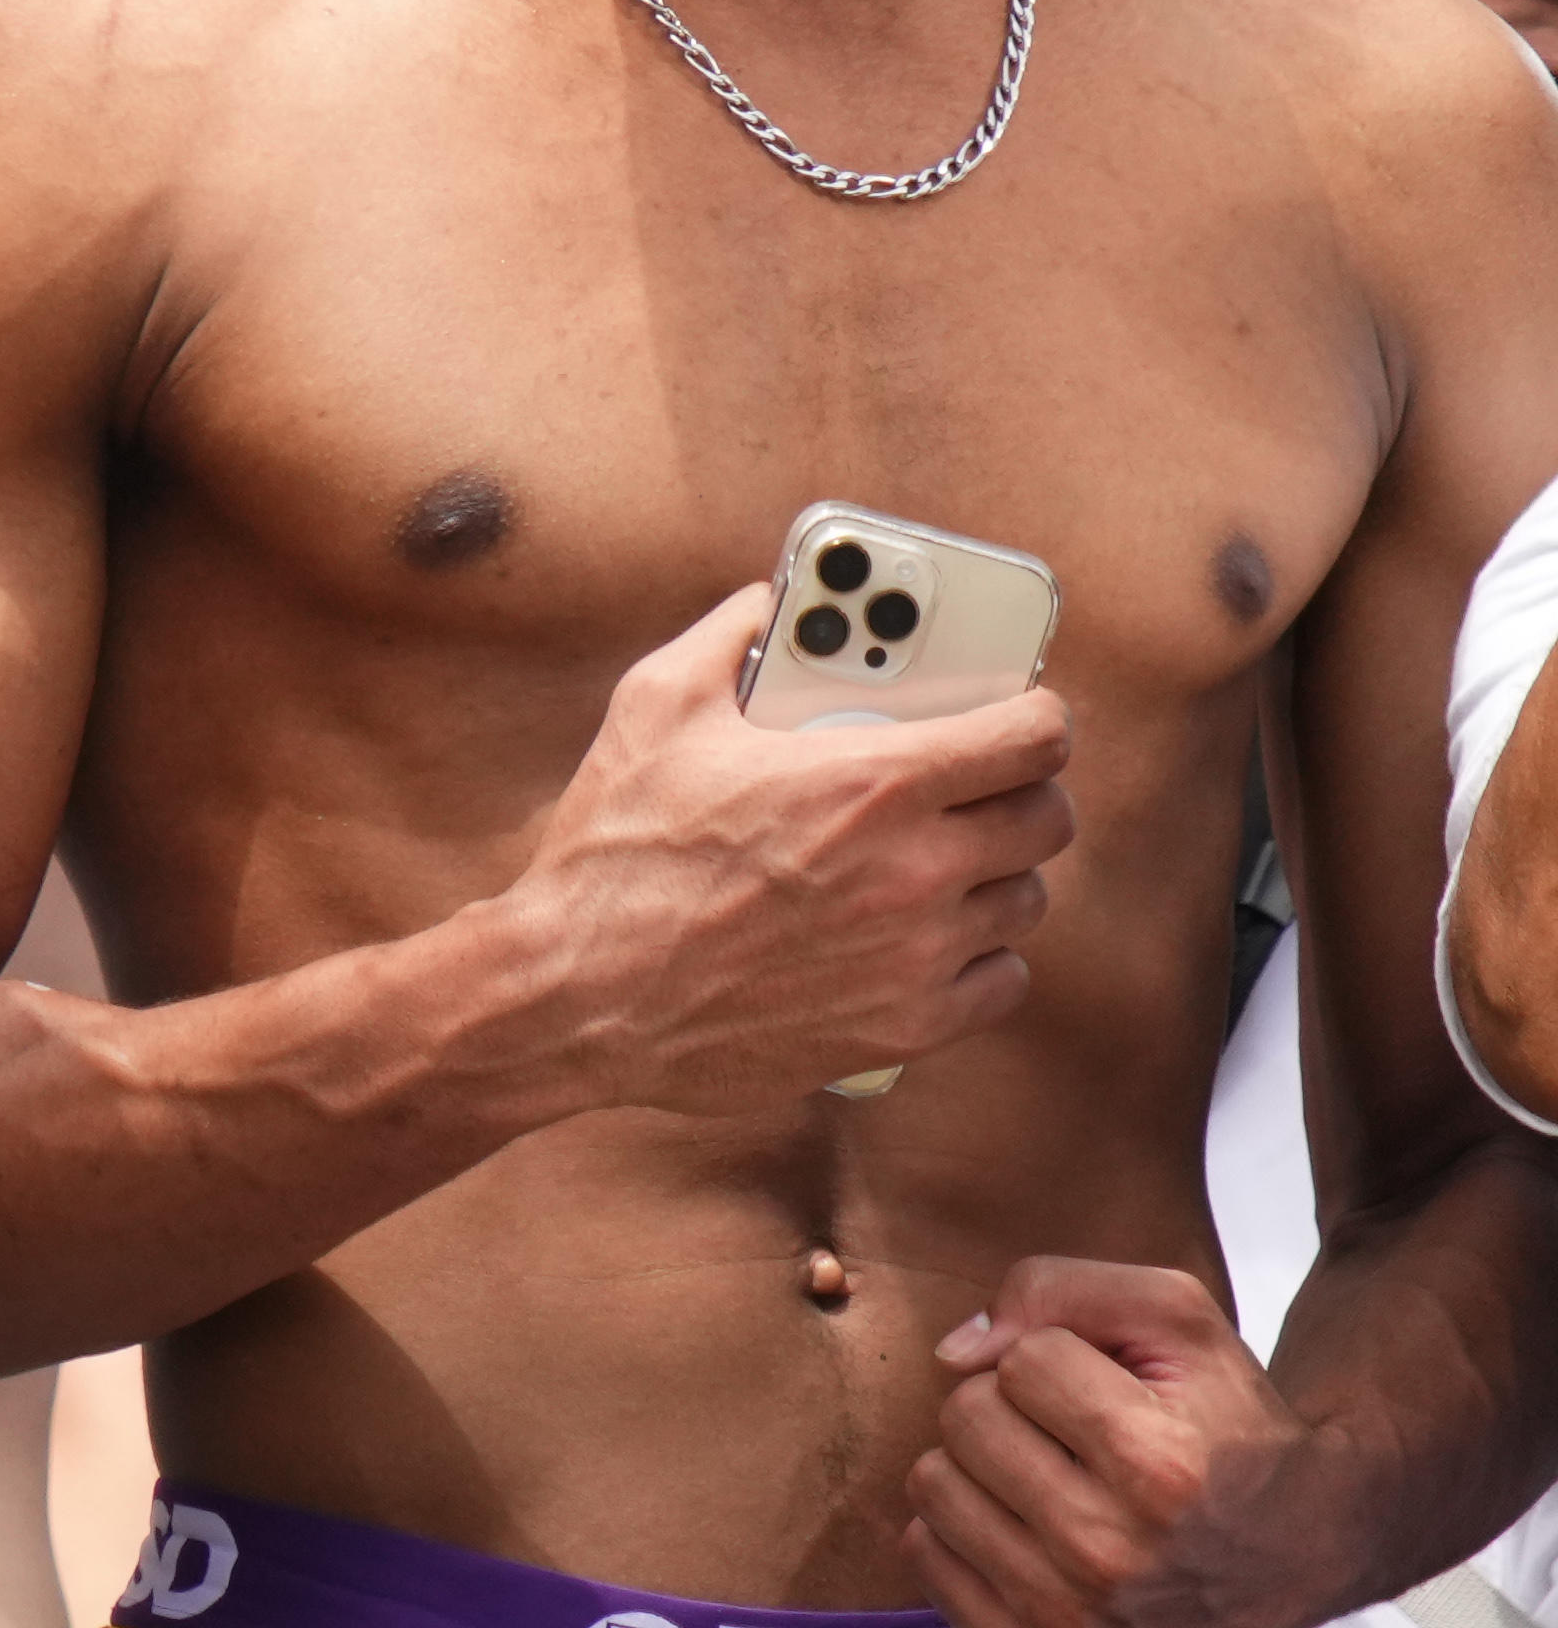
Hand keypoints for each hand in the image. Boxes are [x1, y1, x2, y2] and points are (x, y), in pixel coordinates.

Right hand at [484, 588, 1070, 1116]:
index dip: (1037, 716)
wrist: (579, 997)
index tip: (1020, 714)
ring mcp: (919, 954)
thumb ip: (726, 639)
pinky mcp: (908, 1024)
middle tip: (976, 786)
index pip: (1032, 737)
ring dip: (993, 874)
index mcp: (870, 780)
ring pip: (1026, 900)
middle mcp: (915, 868)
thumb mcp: (652, 712)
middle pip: (1049, 819)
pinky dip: (974, 955)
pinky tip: (922, 936)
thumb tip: (767, 602)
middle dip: (1021, 790)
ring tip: (937, 860)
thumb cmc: (614, 852)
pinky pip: (1000, 978)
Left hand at [914, 1257, 1328, 1627]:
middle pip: (965, 1418)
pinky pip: (924, 1554)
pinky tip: (1026, 1528)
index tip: (1114, 1391)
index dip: (1059, 1357)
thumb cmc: (1223, 1419)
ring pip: (932, 1482)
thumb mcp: (1175, 1316)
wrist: (1291, 1546)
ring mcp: (1073, 1617)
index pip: (1023, 1360)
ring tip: (1053, 1479)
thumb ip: (1058, 1288)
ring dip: (980, 1465)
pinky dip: (961, 1528)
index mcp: (1159, 1467)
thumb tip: (954, 1353)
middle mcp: (1113, 1553)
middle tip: (1079, 1437)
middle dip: (1011, 1405)